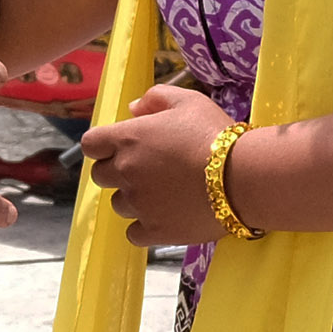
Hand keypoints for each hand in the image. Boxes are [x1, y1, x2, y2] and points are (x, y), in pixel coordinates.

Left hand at [79, 85, 247, 246]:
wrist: (242, 176)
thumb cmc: (214, 133)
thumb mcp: (188, 101)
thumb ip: (155, 98)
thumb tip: (133, 109)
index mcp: (127, 139)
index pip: (91, 144)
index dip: (103, 145)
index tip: (122, 146)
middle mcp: (125, 172)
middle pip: (100, 176)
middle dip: (117, 171)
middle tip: (148, 169)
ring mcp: (137, 205)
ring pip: (118, 204)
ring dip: (133, 198)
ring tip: (164, 193)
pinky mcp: (153, 231)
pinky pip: (134, 233)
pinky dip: (145, 226)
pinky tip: (165, 216)